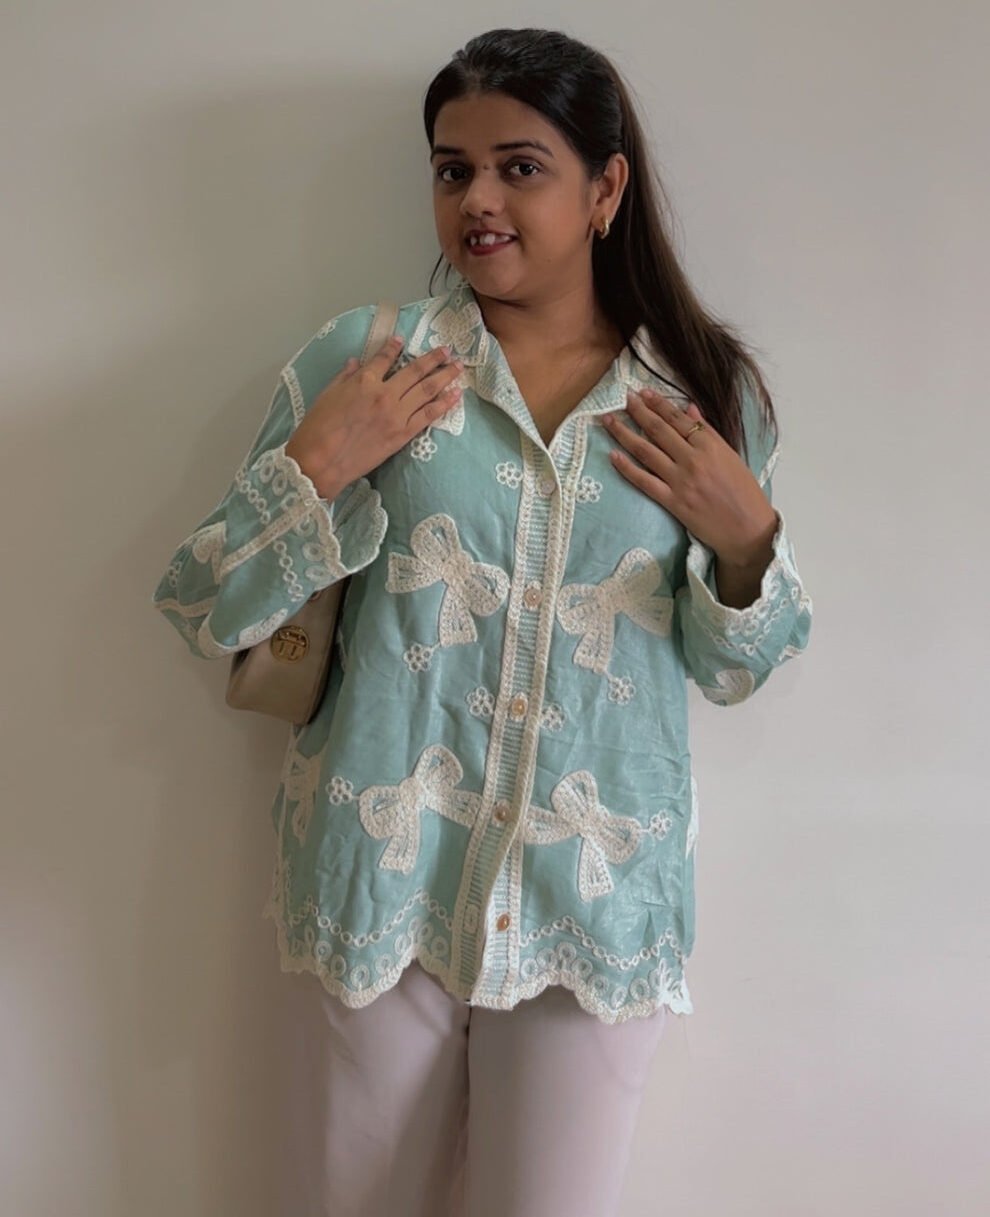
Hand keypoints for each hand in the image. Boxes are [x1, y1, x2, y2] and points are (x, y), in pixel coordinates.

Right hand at [284, 336, 463, 498]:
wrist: (321, 461)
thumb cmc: (317, 428)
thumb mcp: (327, 394)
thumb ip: (345, 376)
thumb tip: (357, 362)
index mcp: (364, 381)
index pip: (384, 358)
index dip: (394, 347)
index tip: (403, 340)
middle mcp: (384, 394)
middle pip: (415, 371)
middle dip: (433, 359)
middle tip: (447, 351)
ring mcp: (396, 414)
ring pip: (427, 390)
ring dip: (445, 376)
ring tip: (458, 367)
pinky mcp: (403, 434)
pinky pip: (429, 415)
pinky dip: (444, 403)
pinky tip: (456, 394)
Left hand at [602, 388, 777, 568]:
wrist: (748, 528)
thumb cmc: (743, 492)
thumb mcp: (730, 456)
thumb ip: (708, 432)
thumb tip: (689, 408)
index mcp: (710, 445)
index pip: (678, 418)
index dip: (658, 404)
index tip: (643, 393)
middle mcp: (693, 459)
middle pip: (658, 430)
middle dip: (638, 411)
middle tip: (623, 399)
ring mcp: (681, 480)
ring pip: (646, 451)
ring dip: (624, 434)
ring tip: (608, 420)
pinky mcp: (673, 501)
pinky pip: (644, 481)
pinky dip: (627, 468)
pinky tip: (613, 456)